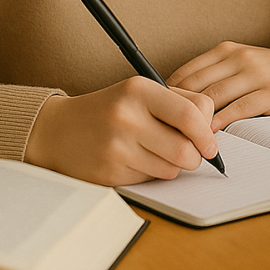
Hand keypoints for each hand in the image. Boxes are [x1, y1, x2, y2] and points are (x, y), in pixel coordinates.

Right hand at [25, 77, 218, 185]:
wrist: (57, 130)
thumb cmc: (109, 110)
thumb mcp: (140, 92)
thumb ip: (179, 103)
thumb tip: (212, 129)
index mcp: (138, 89)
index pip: (191, 112)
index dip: (208, 132)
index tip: (210, 142)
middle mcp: (127, 116)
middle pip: (186, 148)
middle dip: (194, 156)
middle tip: (189, 152)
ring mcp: (116, 147)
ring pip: (171, 169)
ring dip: (172, 166)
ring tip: (156, 152)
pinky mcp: (110, 172)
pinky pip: (150, 180)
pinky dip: (151, 173)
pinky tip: (135, 160)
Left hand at [168, 42, 269, 129]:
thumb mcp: (245, 64)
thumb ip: (218, 76)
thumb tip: (183, 100)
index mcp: (228, 50)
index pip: (187, 71)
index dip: (168, 93)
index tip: (156, 113)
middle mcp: (238, 58)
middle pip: (196, 84)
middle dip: (176, 108)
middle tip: (160, 130)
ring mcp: (255, 74)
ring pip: (213, 97)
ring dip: (195, 120)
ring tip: (180, 137)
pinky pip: (238, 110)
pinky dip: (221, 123)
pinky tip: (210, 135)